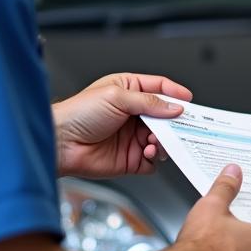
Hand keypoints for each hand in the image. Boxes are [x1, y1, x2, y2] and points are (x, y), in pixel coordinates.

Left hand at [53, 73, 190, 178]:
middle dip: (174, 121)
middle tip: (183, 126)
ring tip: (156, 142)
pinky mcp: (130, 159)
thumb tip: (173, 107)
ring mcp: (132, 137)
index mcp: (129, 91)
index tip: (189, 100)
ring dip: (164, 141)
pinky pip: (152, 161)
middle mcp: (133, 114)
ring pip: (162, 139)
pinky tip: (148, 153)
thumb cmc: (79, 113)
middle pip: (165, 116)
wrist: (61, 143)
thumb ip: (148, 102)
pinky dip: (155, 159)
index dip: (175, 92)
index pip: (158, 88)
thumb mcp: (116, 97)